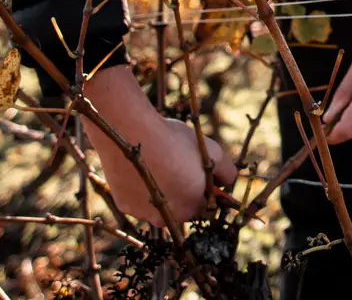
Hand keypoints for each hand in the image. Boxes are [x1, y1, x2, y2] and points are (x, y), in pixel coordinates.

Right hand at [81, 66, 236, 226]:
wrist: (130, 133)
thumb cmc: (173, 141)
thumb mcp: (212, 151)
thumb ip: (226, 171)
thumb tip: (227, 181)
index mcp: (190, 208)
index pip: (203, 207)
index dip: (203, 190)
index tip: (198, 174)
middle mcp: (166, 218)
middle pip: (180, 209)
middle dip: (183, 192)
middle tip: (177, 166)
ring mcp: (143, 214)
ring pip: (158, 206)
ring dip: (161, 192)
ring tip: (159, 165)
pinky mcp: (124, 206)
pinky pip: (138, 200)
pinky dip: (142, 189)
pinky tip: (142, 169)